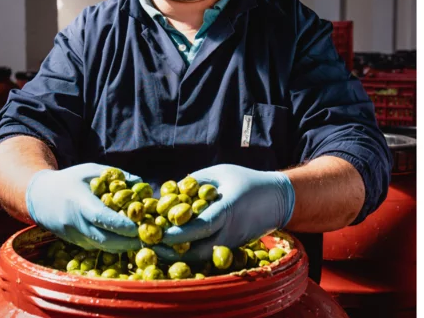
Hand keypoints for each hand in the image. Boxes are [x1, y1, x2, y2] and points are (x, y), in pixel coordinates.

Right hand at [26, 163, 141, 251]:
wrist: (40, 198)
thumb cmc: (69, 180)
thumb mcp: (91, 170)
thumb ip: (115, 175)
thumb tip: (140, 182)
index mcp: (78, 201)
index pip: (100, 217)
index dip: (119, 224)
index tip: (136, 226)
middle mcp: (74, 222)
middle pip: (103, 238)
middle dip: (127, 241)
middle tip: (147, 238)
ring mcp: (74, 236)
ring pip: (102, 247)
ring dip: (123, 246)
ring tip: (142, 240)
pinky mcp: (76, 243)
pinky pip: (98, 247)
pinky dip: (113, 245)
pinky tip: (127, 240)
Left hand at [156, 164, 294, 261]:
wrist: (277, 198)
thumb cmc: (246, 180)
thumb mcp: (220, 172)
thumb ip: (195, 181)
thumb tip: (169, 191)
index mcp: (228, 209)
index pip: (200, 227)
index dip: (177, 233)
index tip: (158, 232)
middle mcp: (230, 231)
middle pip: (198, 249)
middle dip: (173, 249)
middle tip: (151, 243)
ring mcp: (232, 242)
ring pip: (202, 256)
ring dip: (180, 254)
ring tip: (158, 247)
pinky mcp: (232, 247)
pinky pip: (209, 253)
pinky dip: (192, 252)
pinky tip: (175, 247)